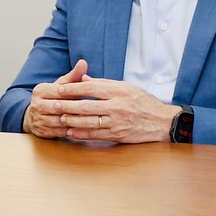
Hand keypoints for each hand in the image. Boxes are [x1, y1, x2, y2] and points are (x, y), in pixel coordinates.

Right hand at [22, 60, 88, 138]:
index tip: (90, 94)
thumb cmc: (52, 97)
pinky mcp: (41, 132)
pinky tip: (83, 129)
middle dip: (75, 108)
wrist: (35, 115)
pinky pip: (58, 132)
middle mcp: (36, 105)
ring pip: (59, 121)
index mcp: (40, 90)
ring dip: (74, 121)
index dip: (74, 93)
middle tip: (92, 109)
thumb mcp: (61, 85)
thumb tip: (83, 62)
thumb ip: (73, 76)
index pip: (59, 91)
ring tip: (90, 119)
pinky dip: (71, 131)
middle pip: (58, 107)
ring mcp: (38, 119)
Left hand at [35, 76, 179, 143]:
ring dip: (71, 121)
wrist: (161, 122)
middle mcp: (117, 106)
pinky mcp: (117, 135)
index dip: (73, 89)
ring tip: (60, 118)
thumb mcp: (127, 87)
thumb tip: (84, 80)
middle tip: (54, 104)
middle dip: (67, 106)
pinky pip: (95, 135)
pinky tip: (71, 131)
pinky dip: (81, 133)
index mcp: (118, 91)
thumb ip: (105, 84)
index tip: (60, 88)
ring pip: (88, 122)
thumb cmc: (143, 102)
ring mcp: (116, 122)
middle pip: (86, 106)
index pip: (90, 88)